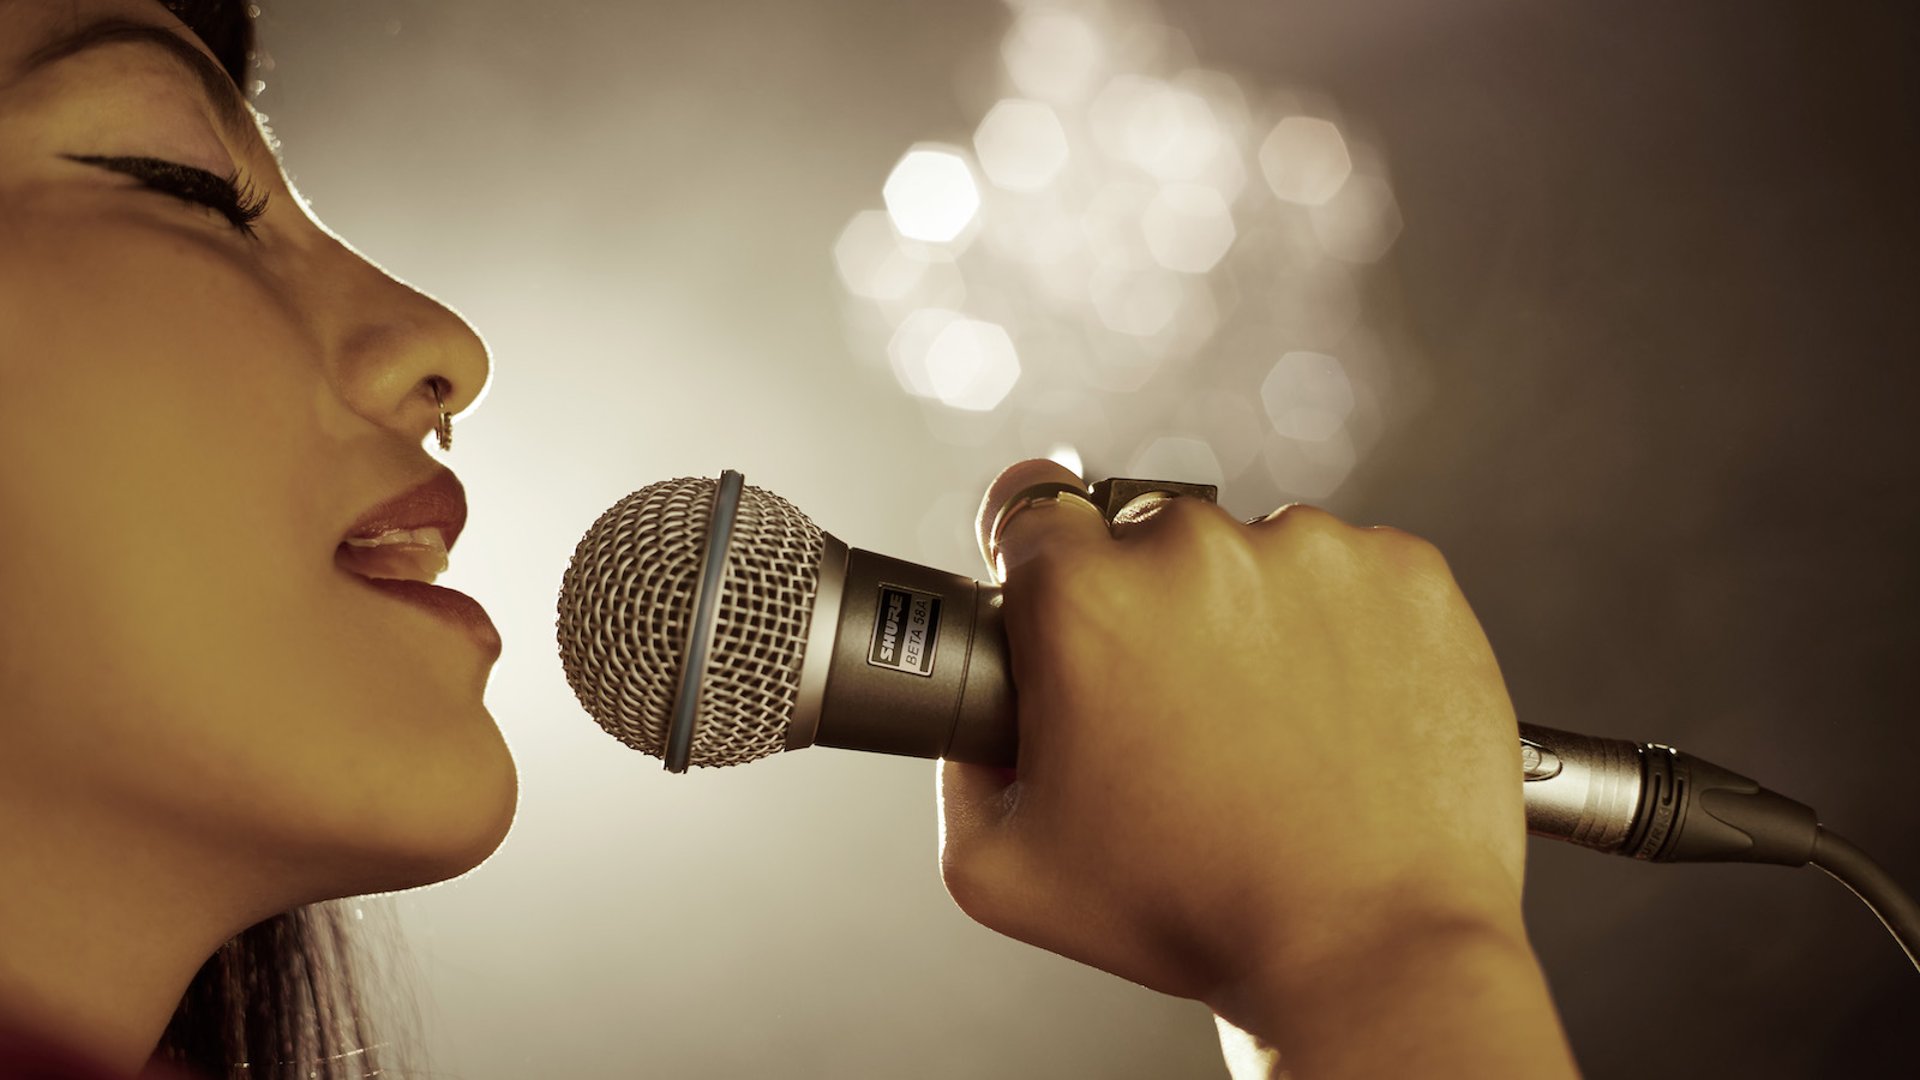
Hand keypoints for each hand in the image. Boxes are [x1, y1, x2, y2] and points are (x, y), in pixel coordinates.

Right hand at [936, 459, 1534, 1010]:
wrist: (1365, 950)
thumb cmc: (1197, 912)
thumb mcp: (1002, 872)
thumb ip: (959, 775)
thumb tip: (977, 726)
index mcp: (1087, 597)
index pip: (1032, 504)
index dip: (1038, 553)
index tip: (1059, 583)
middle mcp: (1195, 551)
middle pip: (1148, 535)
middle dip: (1150, 603)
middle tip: (1176, 707)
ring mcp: (1313, 552)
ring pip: (1257, 553)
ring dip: (1253, 613)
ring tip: (1272, 724)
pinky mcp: (1407, 573)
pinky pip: (1354, 572)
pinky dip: (1345, 624)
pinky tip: (1338, 710)